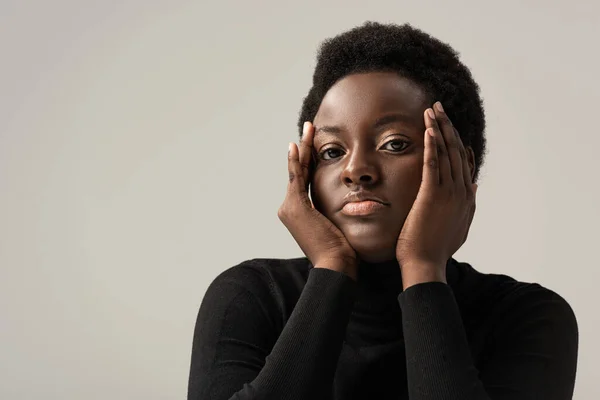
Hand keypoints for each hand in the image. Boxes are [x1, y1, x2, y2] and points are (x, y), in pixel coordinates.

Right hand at [278, 122, 357, 279]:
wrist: (336, 266)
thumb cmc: (344, 252)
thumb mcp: (340, 226)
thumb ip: (340, 212)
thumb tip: (355, 203)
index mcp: (300, 212)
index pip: (305, 179)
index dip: (309, 160)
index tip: (314, 144)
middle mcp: (289, 208)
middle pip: (299, 171)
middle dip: (304, 149)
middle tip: (309, 128)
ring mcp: (289, 207)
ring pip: (298, 170)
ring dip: (303, 148)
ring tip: (308, 129)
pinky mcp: (294, 206)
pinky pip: (297, 177)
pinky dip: (298, 160)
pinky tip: (299, 145)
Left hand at [396, 102, 477, 287]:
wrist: (425, 264)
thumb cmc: (436, 249)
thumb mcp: (458, 225)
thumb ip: (467, 205)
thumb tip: (472, 187)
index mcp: (466, 197)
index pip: (464, 162)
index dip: (456, 140)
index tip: (448, 124)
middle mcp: (461, 192)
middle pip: (456, 151)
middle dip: (447, 126)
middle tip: (438, 107)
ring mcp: (448, 194)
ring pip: (446, 154)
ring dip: (439, 129)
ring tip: (432, 110)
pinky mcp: (431, 196)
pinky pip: (433, 165)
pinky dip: (432, 146)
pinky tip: (428, 130)